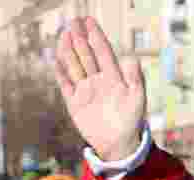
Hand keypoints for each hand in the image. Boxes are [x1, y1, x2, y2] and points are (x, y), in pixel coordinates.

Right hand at [54, 17, 146, 161]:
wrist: (119, 144)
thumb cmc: (131, 120)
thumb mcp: (137, 99)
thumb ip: (135, 78)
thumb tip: (132, 58)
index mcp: (113, 77)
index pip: (103, 52)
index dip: (96, 36)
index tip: (89, 20)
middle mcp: (97, 81)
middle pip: (86, 56)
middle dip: (79, 39)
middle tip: (73, 22)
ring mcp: (85, 90)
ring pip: (74, 67)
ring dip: (68, 52)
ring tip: (64, 35)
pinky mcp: (75, 103)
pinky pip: (66, 85)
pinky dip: (61, 74)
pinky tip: (56, 61)